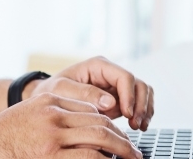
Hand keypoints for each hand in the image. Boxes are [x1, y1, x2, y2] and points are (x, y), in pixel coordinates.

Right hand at [0, 93, 141, 157]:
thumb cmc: (3, 135)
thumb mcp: (29, 113)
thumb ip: (54, 114)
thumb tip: (88, 124)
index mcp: (50, 99)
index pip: (90, 108)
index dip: (109, 123)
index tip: (119, 135)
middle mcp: (54, 113)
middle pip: (99, 122)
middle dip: (121, 138)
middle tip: (134, 151)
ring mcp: (53, 135)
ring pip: (99, 137)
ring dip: (120, 149)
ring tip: (131, 158)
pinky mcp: (51, 155)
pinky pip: (89, 156)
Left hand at [27, 57, 154, 130]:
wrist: (47, 99)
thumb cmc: (51, 92)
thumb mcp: (61, 90)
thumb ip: (84, 94)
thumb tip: (111, 102)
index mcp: (98, 66)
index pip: (124, 77)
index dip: (129, 96)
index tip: (126, 114)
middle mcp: (110, 73)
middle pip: (138, 84)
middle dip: (140, 104)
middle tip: (135, 124)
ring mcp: (116, 86)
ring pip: (143, 92)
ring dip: (145, 109)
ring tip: (138, 127)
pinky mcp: (119, 99)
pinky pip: (139, 103)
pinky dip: (142, 113)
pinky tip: (138, 126)